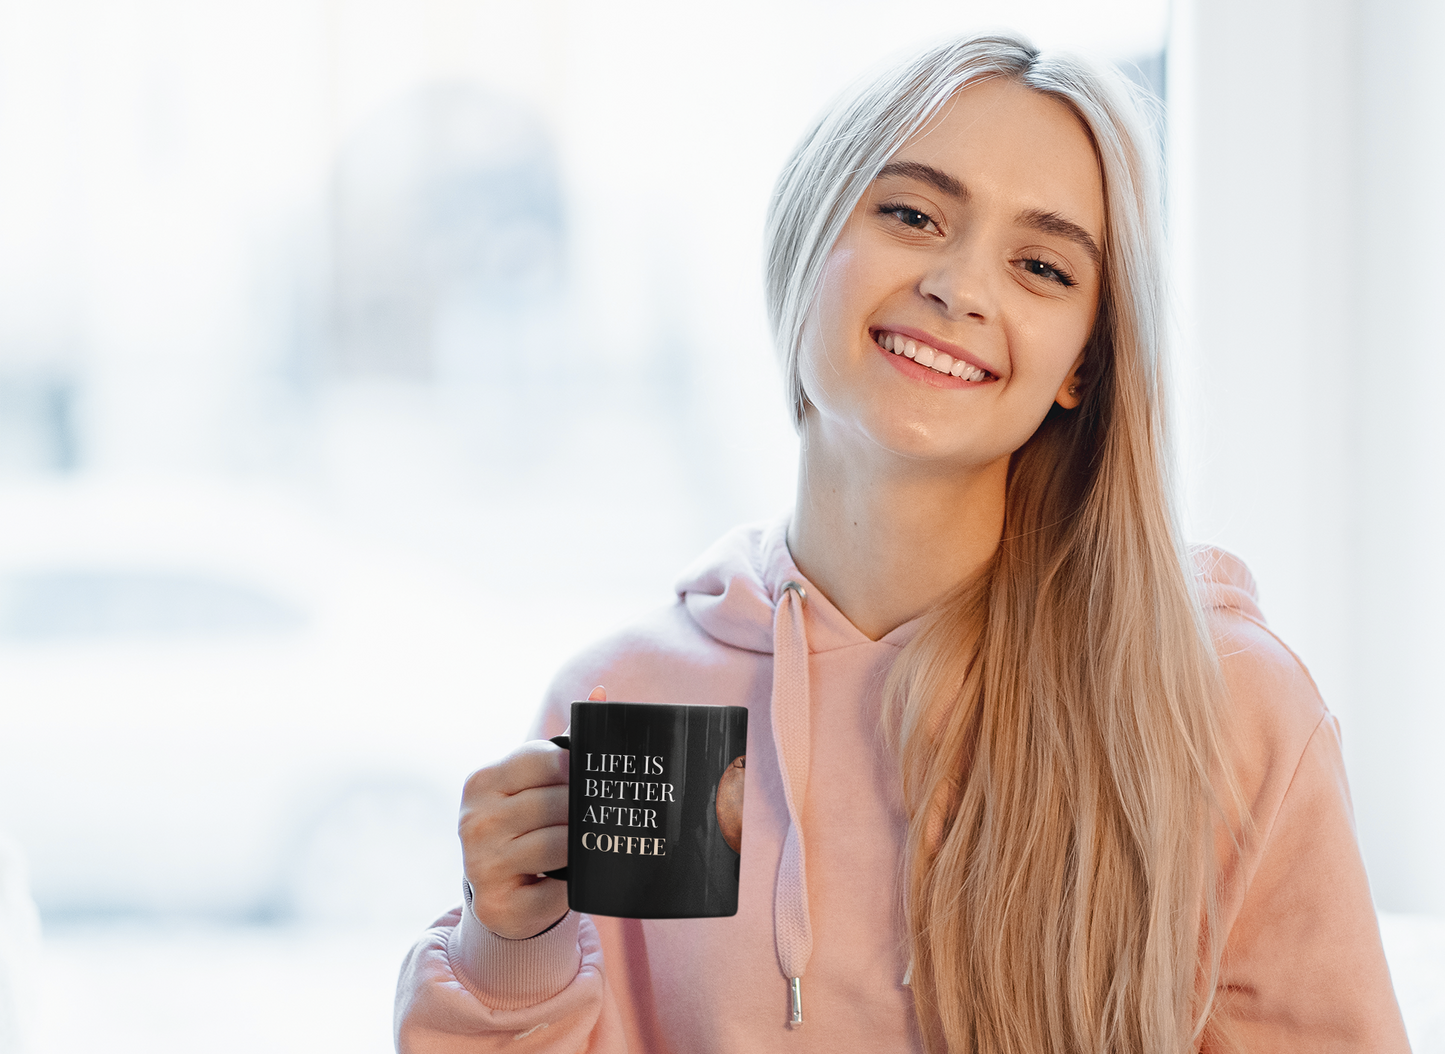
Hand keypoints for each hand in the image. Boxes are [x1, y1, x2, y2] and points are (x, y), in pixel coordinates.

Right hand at [458, 686, 604, 938]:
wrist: (499, 892)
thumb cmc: (526, 825)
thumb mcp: (535, 782)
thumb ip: (566, 743)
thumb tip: (602, 694)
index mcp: (482, 782)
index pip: (541, 759)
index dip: (576, 766)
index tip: (595, 775)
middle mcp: (474, 822)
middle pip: (554, 803)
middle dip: (585, 809)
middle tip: (611, 811)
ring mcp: (481, 866)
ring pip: (558, 845)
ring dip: (583, 845)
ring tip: (597, 841)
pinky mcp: (499, 906)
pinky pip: (556, 891)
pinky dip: (573, 885)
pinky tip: (576, 879)